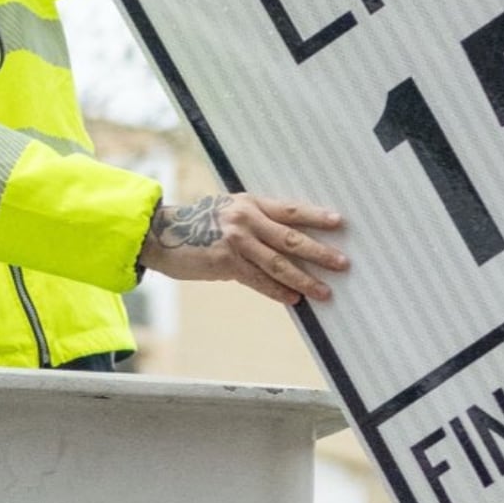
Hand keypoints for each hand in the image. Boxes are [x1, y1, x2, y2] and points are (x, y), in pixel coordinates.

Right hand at [138, 194, 346, 306]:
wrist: (161, 235)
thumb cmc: (197, 225)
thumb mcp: (227, 213)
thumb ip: (254, 222)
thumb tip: (285, 240)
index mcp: (250, 202)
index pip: (290, 209)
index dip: (315, 216)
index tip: (339, 222)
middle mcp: (245, 219)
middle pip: (291, 237)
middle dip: (319, 251)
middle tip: (342, 263)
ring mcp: (236, 241)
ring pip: (278, 263)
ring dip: (304, 278)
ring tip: (324, 291)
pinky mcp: (225, 262)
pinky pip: (258, 280)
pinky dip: (277, 291)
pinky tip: (293, 299)